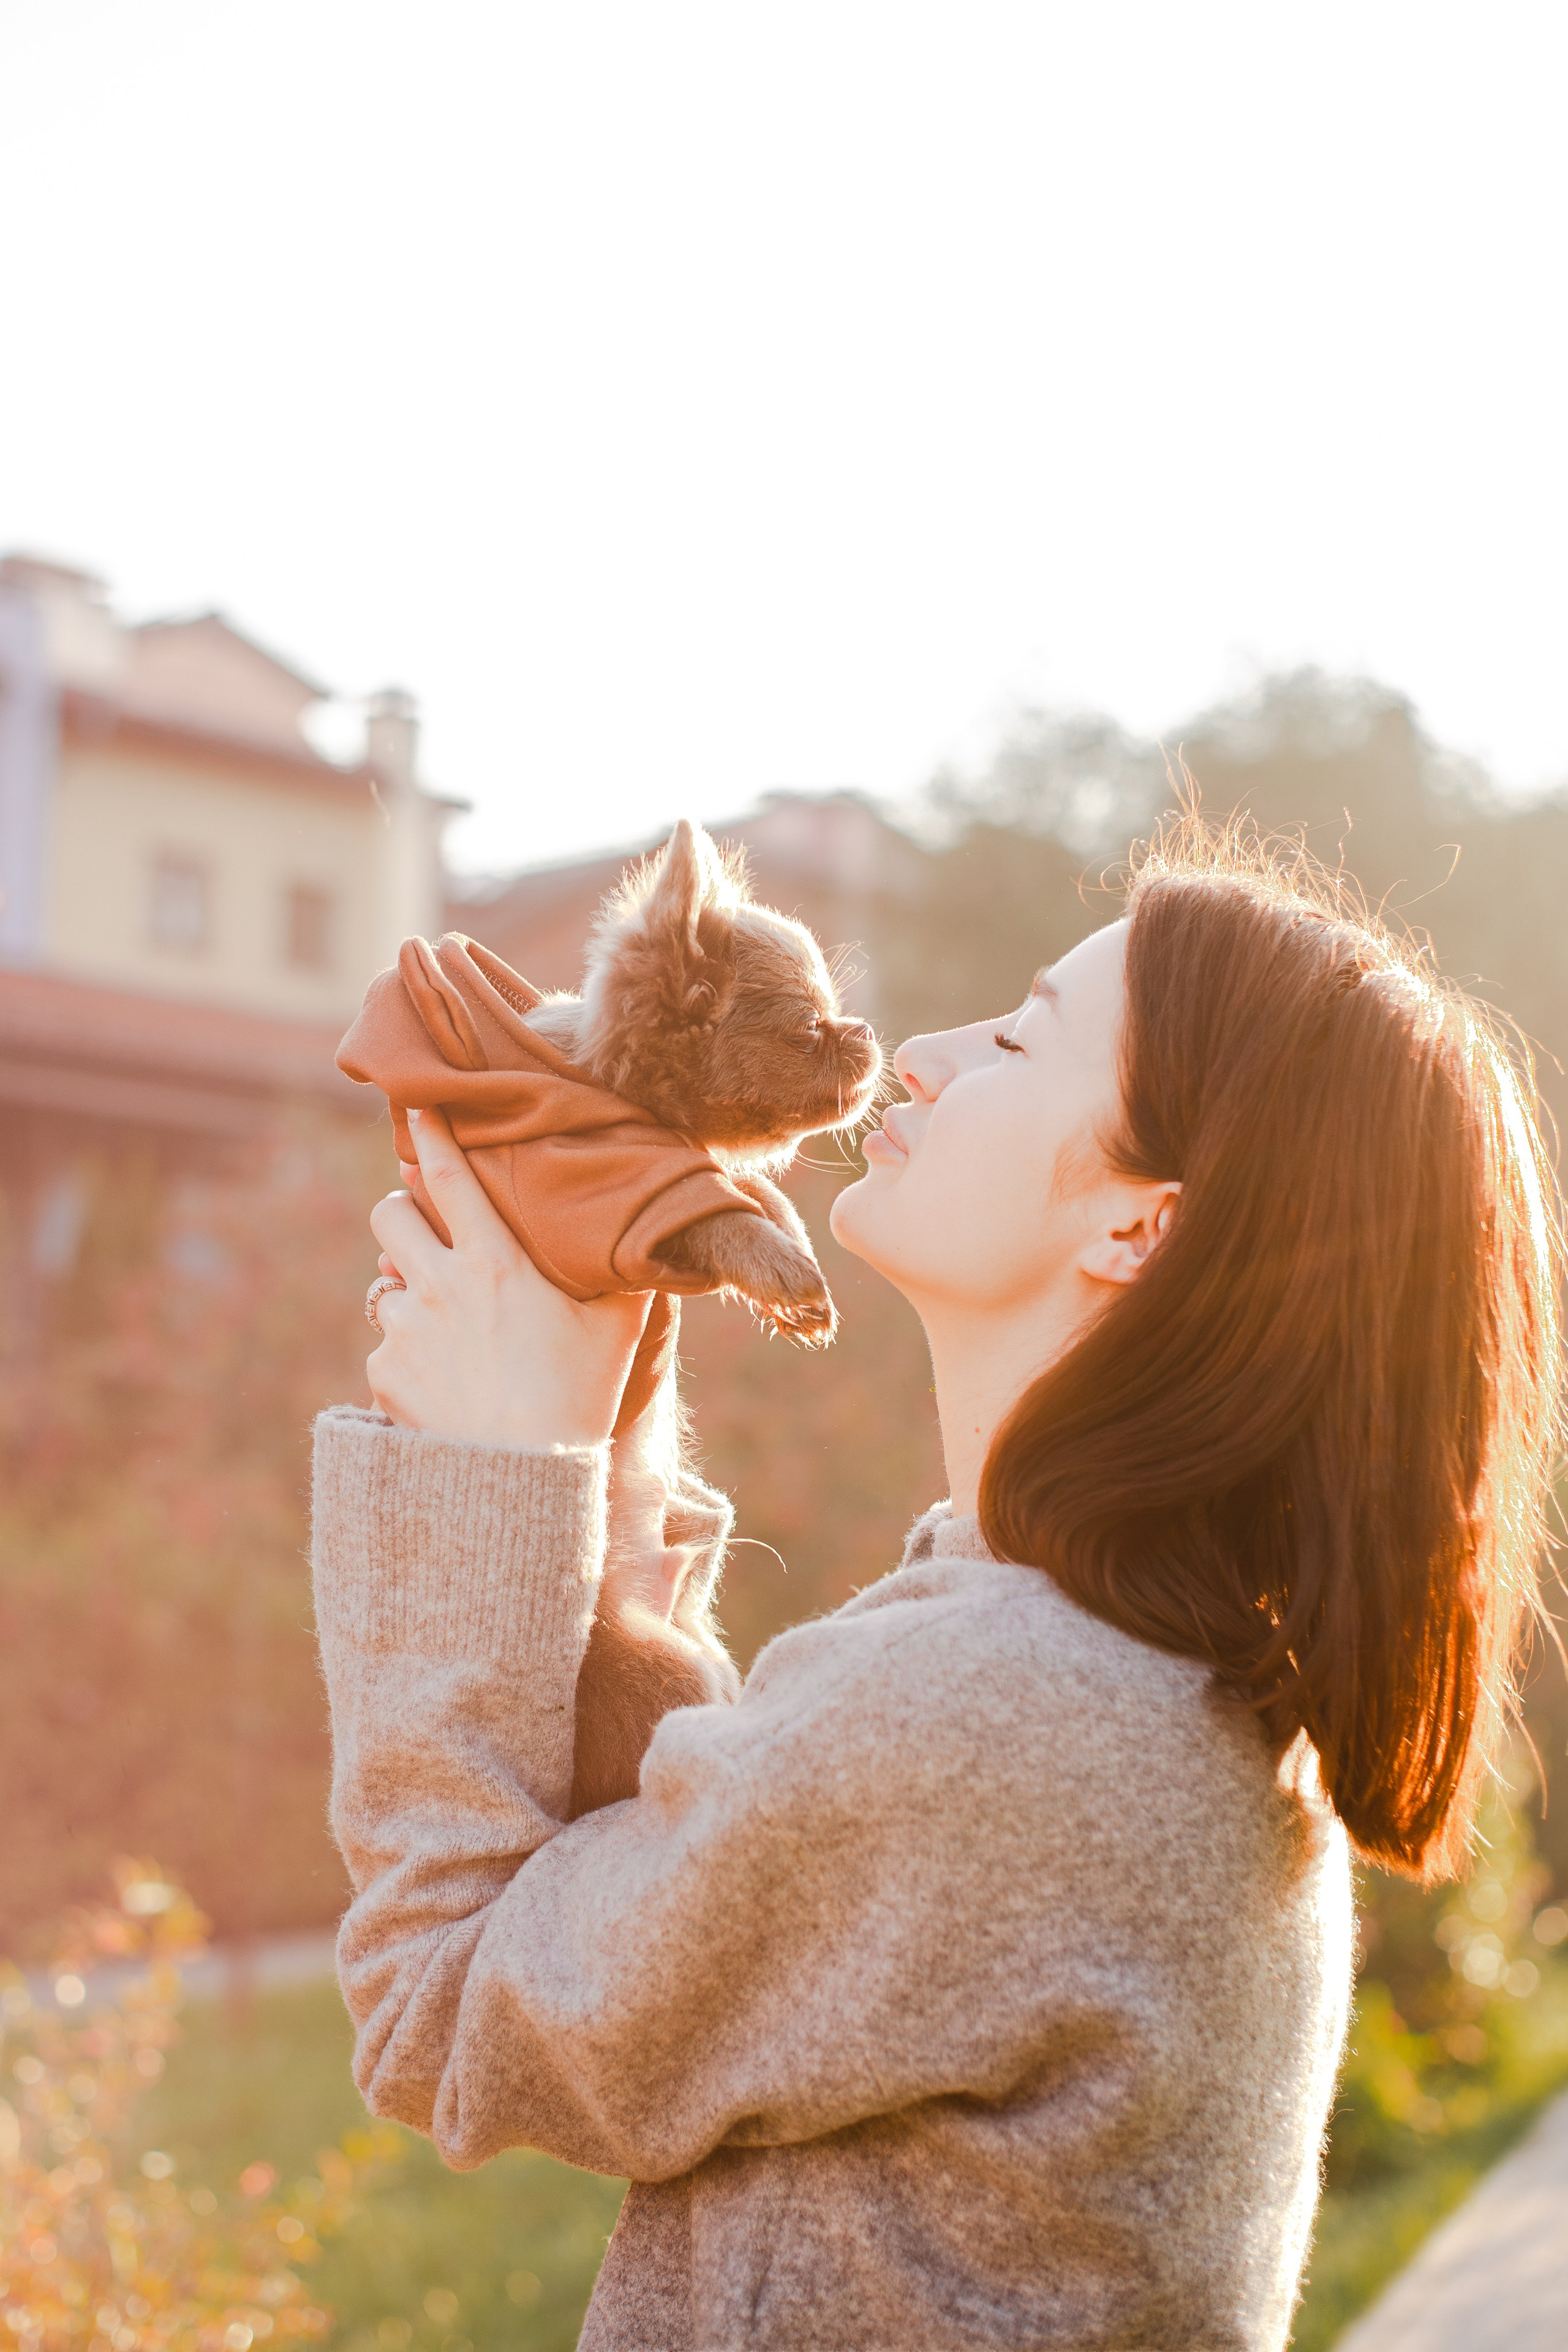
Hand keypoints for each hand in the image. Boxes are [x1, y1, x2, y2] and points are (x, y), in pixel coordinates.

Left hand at [367, 1107, 652, 1450]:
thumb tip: (657, 1236)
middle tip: (430, 1235)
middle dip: (404, 1215)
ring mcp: (403, 1331)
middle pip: (389, 1214)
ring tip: (451, 1333)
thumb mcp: (617, 1329)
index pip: (446, 1175)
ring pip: (383, 1285)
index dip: (427, 1133)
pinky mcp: (383, 1374)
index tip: (414, 1106)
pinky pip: (386, 1348)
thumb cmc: (579, 1399)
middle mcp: (437, 1285)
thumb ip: (625, 1274)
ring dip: (410, 1295)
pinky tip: (446, 1385)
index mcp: (493, 1262)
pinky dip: (408, 1357)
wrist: (522, 1483)